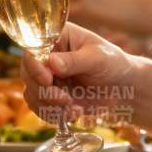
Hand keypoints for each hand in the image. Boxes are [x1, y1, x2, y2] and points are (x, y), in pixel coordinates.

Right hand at [20, 22, 137, 121]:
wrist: (123, 86)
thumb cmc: (113, 63)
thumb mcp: (99, 58)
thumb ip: (75, 60)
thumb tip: (51, 62)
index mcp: (55, 37)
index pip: (33, 50)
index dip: (35, 66)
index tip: (48, 80)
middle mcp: (46, 56)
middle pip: (28, 74)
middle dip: (45, 92)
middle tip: (66, 101)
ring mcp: (46, 77)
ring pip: (32, 94)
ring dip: (50, 106)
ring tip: (74, 109)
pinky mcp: (50, 96)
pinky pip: (40, 108)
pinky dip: (54, 115)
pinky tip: (74, 114)